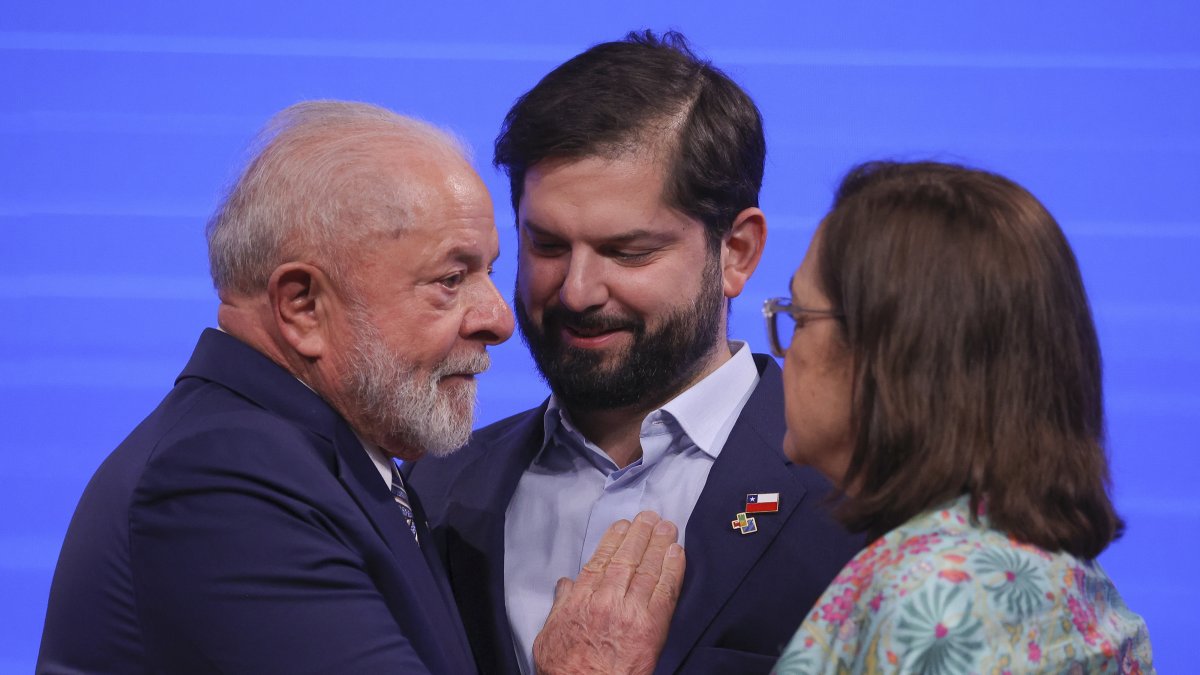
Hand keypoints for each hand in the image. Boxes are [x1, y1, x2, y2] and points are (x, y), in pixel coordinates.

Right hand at [533, 511, 684, 674]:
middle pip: (626, 558)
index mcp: (581, 599)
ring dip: (658, 544)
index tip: (623, 525)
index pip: (600, 560)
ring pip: (647, 568)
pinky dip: (672, 569)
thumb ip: (560, 606)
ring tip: (667, 527)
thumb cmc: (565, 669)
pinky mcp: (652, 625)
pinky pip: (665, 590)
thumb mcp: (549, 635)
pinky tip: (677, 553)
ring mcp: (630, 611)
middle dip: (640, 534)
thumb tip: (566, 584)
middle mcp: (606, 599)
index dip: (614, 540)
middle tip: (650, 517)